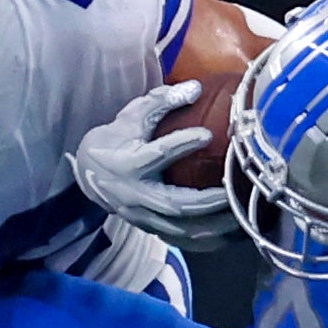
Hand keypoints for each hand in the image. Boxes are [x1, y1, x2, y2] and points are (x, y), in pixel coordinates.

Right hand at [70, 82, 236, 247]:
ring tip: (239, 216)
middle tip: (233, 190)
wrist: (89, 173)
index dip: (181, 144)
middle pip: (174, 204)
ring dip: (211, 226)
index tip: (207, 135)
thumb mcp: (131, 116)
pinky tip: (226, 234)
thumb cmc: (115, 139)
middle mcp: (133, 194)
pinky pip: (179, 239)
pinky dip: (203, 239)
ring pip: (179, 229)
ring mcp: (140, 215)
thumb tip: (196, 88)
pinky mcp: (147, 227)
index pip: (157, 155)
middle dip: (207, 200)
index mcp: (127, 163)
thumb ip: (161, 102)